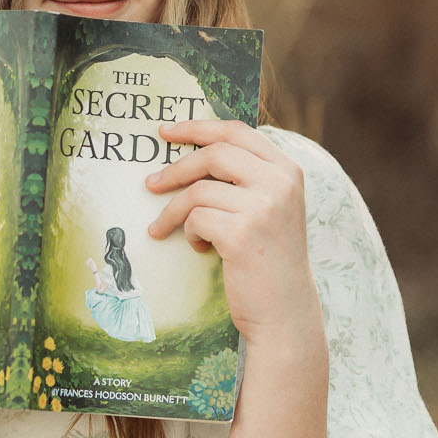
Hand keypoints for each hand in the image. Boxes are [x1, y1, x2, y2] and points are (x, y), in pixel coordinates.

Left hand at [143, 120, 319, 349]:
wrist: (285, 310)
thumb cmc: (268, 258)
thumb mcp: (269, 208)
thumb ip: (245, 178)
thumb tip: (191, 153)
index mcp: (287, 169)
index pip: (237, 131)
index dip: (198, 127)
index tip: (166, 131)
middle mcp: (280, 182)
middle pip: (214, 153)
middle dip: (176, 167)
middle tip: (150, 183)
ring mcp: (264, 207)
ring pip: (198, 190)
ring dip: (174, 211)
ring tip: (165, 227)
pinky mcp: (243, 233)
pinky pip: (196, 219)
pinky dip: (189, 233)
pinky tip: (199, 248)